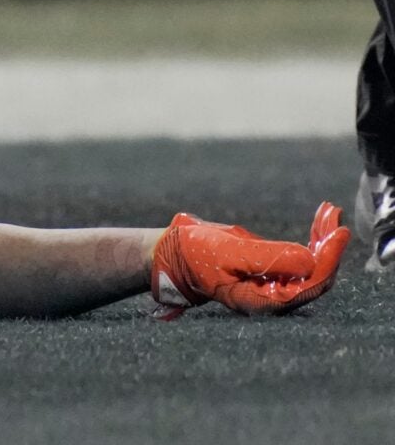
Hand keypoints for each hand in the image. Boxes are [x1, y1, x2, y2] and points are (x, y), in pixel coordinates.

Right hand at [149, 203, 348, 319]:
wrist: (173, 252)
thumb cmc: (194, 253)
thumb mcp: (227, 251)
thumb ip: (267, 258)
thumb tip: (309, 260)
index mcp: (261, 301)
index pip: (308, 286)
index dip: (327, 261)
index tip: (339, 233)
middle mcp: (273, 298)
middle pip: (315, 276)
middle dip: (328, 246)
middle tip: (333, 215)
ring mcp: (274, 285)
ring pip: (312, 265)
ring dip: (322, 239)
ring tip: (329, 210)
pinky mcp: (273, 272)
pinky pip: (301, 258)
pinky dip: (312, 239)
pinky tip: (320, 218)